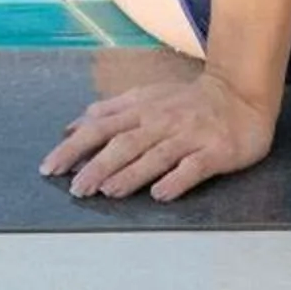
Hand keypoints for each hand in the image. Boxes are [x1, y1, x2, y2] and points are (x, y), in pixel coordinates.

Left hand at [41, 68, 275, 201]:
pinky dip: (176, 180)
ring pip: (155, 155)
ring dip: (130, 174)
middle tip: (75, 189)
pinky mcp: (215, 151)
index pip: (99, 127)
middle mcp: (160, 121)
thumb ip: (109, 111)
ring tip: (107, 191)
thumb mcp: (144, 98)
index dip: (74, 146)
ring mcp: (188, 136)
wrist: (241, 94)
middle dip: (97, 165)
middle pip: (123, 143)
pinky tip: (160, 195)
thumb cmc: (186, 101)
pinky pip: (194, 167)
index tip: (50, 167)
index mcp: (140, 109)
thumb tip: (71, 126)